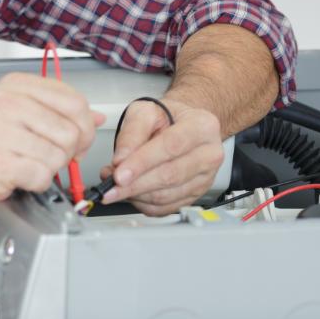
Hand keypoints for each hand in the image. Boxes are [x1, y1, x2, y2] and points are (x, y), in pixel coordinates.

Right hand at [0, 72, 104, 209]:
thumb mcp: (23, 114)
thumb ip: (60, 113)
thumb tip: (97, 117)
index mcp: (16, 85)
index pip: (74, 101)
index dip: (84, 125)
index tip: (76, 137)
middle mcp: (7, 103)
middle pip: (71, 131)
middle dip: (68, 151)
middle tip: (47, 155)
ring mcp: (0, 131)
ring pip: (59, 156)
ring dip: (50, 168)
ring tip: (27, 163)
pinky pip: (42, 175)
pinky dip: (37, 182)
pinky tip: (20, 176)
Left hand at [100, 99, 223, 215]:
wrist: (182, 125)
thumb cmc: (167, 117)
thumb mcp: (145, 111)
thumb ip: (132, 132)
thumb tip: (121, 160)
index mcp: (202, 126)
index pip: (170, 147)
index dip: (142, 163)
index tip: (119, 173)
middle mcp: (209, 153)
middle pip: (170, 175)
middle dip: (135, 184)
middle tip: (111, 186)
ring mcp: (205, 177)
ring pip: (167, 195)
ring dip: (136, 195)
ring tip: (116, 187)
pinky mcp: (196, 194)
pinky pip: (167, 207)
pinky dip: (144, 204)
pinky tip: (132, 193)